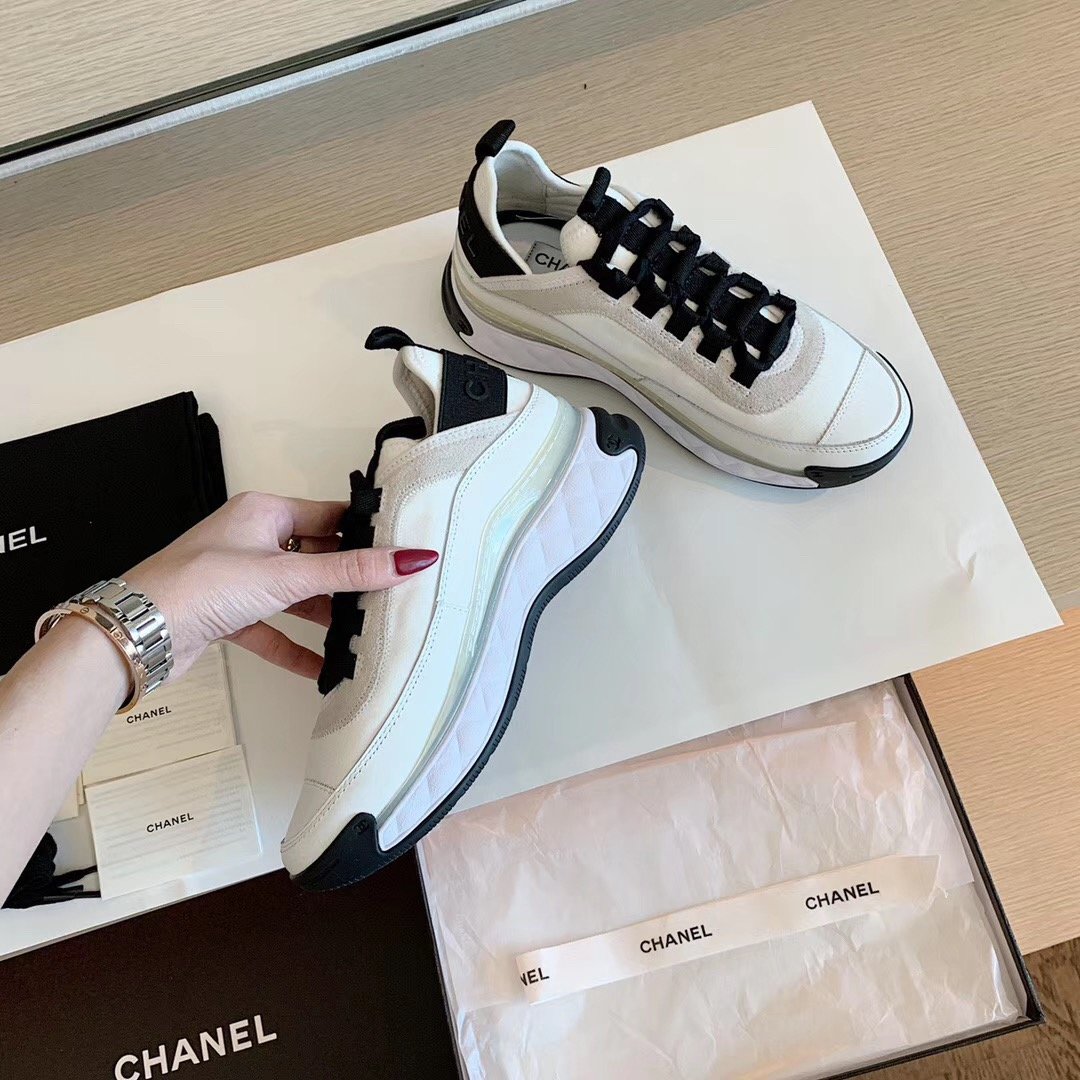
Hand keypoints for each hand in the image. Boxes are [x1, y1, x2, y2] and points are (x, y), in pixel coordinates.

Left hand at [125, 491, 437, 680]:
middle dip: (348, 580)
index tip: (399, 550)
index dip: (364, 534)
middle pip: (315, 558)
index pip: (329, 517)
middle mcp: (251, 541)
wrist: (139, 631)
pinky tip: (322, 668)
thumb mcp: (287, 574)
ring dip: (324, 616)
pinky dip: (295, 647)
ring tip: (362, 634)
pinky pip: (271, 629)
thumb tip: (407, 559)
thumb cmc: (199, 583)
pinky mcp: (226, 615)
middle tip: (388, 596)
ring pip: (295, 595)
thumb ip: (350, 571)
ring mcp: (237, 580)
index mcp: (264, 512)